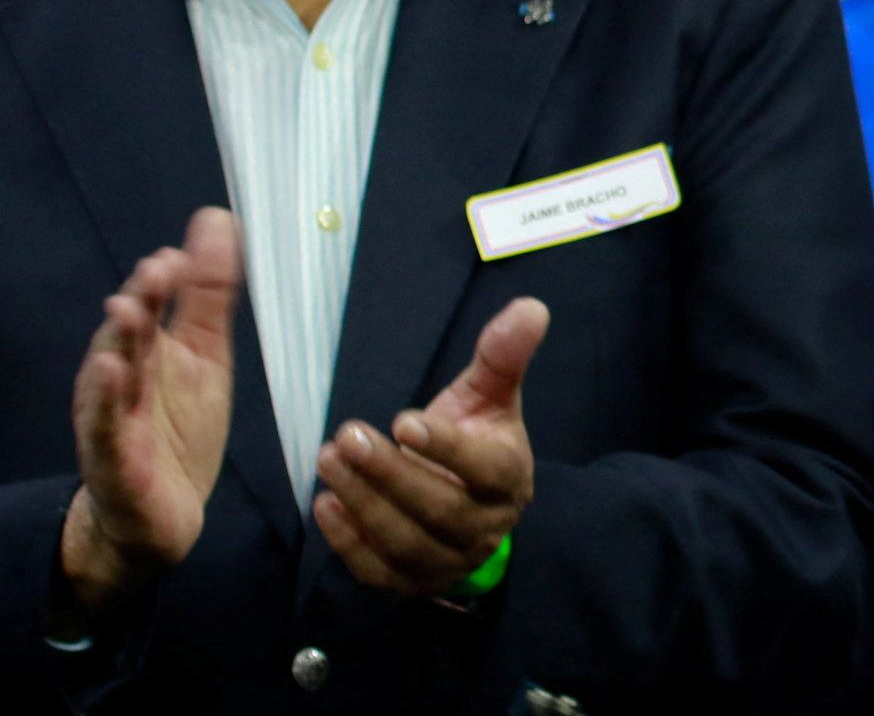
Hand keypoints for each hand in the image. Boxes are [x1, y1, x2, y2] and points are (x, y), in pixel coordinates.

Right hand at [59, 208, 240, 618]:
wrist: (158, 517)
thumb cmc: (178, 430)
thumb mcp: (205, 357)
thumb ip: (207, 294)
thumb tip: (215, 219)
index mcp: (147, 355)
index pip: (150, 310)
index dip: (161, 282)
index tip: (177, 255)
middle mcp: (122, 383)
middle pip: (127, 337)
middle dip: (139, 303)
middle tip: (157, 270)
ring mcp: (114, 423)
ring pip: (110, 379)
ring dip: (118, 343)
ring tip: (128, 309)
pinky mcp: (115, 464)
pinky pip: (105, 432)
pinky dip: (105, 403)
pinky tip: (110, 373)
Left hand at [312, 298, 546, 595]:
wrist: (469, 507)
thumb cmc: (475, 439)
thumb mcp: (489, 395)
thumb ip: (503, 355)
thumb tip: (532, 307)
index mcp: (509, 478)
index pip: (486, 469)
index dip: (446, 449)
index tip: (402, 420)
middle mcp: (486, 527)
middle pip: (439, 508)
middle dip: (389, 473)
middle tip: (345, 436)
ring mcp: (449, 561)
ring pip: (406, 542)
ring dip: (363, 502)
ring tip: (328, 459)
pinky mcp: (413, 583)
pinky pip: (379, 572)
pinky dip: (349, 543)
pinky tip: (326, 505)